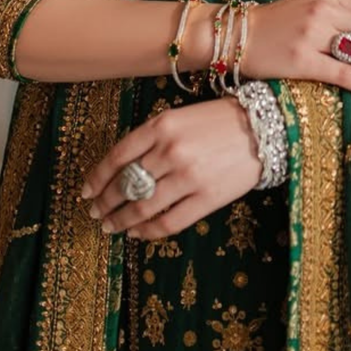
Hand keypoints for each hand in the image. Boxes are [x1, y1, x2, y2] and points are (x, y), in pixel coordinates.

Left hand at [81, 96, 260, 239]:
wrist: (265, 129)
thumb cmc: (220, 120)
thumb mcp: (181, 117)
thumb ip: (152, 138)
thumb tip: (121, 169)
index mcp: (161, 125)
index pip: (117, 156)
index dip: (97, 178)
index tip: (86, 192)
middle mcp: (170, 151)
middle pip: (126, 184)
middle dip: (105, 202)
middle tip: (95, 213)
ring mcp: (188, 177)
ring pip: (142, 207)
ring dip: (121, 220)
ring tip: (111, 227)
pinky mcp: (206, 198)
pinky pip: (168, 222)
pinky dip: (148, 232)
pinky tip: (138, 233)